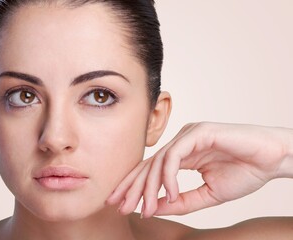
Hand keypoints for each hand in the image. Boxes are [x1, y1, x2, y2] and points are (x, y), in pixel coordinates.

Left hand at [106, 122, 292, 217]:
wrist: (272, 159)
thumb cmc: (244, 173)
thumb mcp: (207, 194)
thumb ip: (182, 201)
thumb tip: (155, 208)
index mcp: (182, 154)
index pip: (152, 170)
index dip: (135, 187)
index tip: (122, 205)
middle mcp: (181, 143)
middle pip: (149, 165)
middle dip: (132, 187)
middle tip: (118, 206)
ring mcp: (189, 135)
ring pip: (159, 161)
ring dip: (149, 187)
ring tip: (144, 208)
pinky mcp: (198, 132)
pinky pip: (175, 155)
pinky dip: (169, 176)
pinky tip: (169, 195)